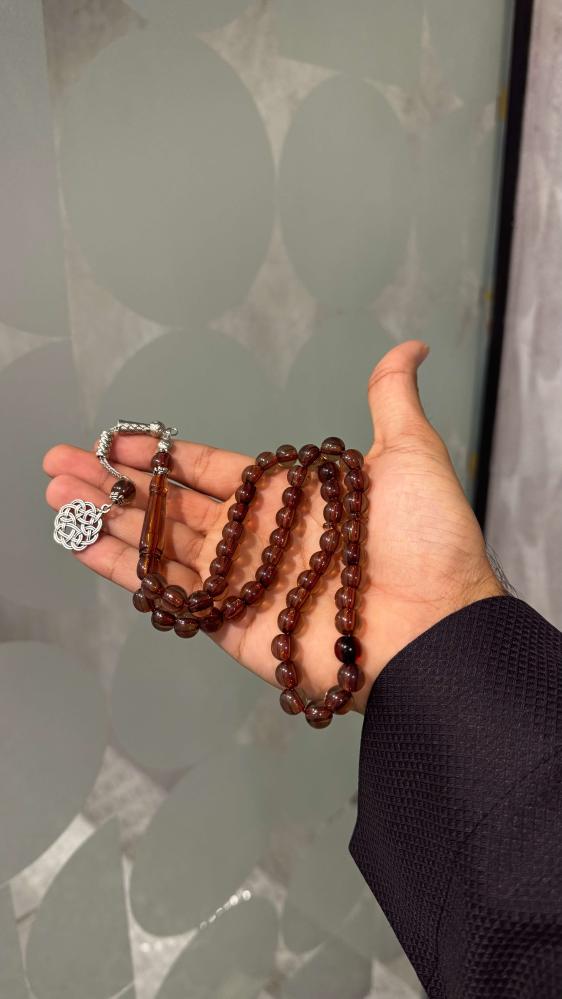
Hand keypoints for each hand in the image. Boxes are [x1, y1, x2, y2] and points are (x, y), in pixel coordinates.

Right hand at [43, 340, 504, 712]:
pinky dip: (123, 570)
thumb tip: (408, 346)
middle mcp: (256, 536)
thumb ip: (390, 400)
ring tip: (57, 496)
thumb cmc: (428, 540)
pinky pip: (169, 593)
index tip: (119, 437)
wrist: (438, 628)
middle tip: (62, 462)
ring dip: (106, 520)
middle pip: (170, 505)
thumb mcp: (410, 453)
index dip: (162, 452)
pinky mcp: (231, 623)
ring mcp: (241, 580)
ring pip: (159, 544)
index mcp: (287, 495)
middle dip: (115, 482)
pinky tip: (83, 543)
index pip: (207, 468)